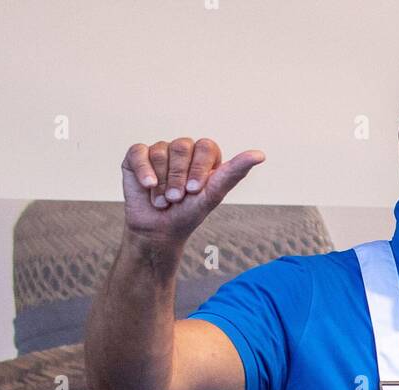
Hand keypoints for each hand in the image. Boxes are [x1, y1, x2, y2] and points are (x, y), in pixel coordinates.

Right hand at [121, 137, 264, 244]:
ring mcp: (160, 151)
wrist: (157, 234)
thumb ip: (234, 173)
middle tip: (176, 200)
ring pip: (161, 151)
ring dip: (161, 182)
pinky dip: (144, 171)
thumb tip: (260, 154)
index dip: (199, 169)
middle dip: (178, 178)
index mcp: (203, 157)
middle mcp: (182, 150)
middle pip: (182, 146)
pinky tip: (147, 186)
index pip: (206, 146)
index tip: (194, 192)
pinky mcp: (138, 156)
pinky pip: (139, 152)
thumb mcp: (212, 195)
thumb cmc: (187, 216)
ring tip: (162, 201)